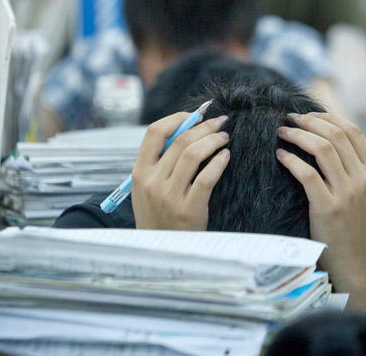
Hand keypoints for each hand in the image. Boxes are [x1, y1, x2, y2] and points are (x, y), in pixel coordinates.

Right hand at [131, 113, 230, 230]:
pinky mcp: (188, 209)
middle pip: (180, 140)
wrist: (160, 250)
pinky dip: (219, 162)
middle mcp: (152, 181)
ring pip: (193, 154)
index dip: (177, 118)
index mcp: (139, 172)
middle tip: (220, 123)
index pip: (154, 132)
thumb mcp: (146, 188)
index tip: (195, 115)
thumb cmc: (157, 215)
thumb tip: (187, 130)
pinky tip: (226, 156)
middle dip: (204, 126)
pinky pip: (207, 177)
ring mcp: (169, 196)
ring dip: (213, 140)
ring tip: (225, 138)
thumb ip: (159, 162)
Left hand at [275, 112, 365, 269]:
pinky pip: (307, 174)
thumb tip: (330, 139)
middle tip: (290, 119)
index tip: (309, 114)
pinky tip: (280, 155)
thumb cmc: (354, 224)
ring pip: (322, 149)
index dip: (328, 117)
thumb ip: (354, 168)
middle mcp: (362, 178)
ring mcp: (346, 193)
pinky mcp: (328, 207)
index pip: (352, 131)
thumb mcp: (365, 192)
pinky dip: (291, 160)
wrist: (356, 259)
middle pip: (335, 135)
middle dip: (309, 122)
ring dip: (298, 135)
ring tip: (282, 132)